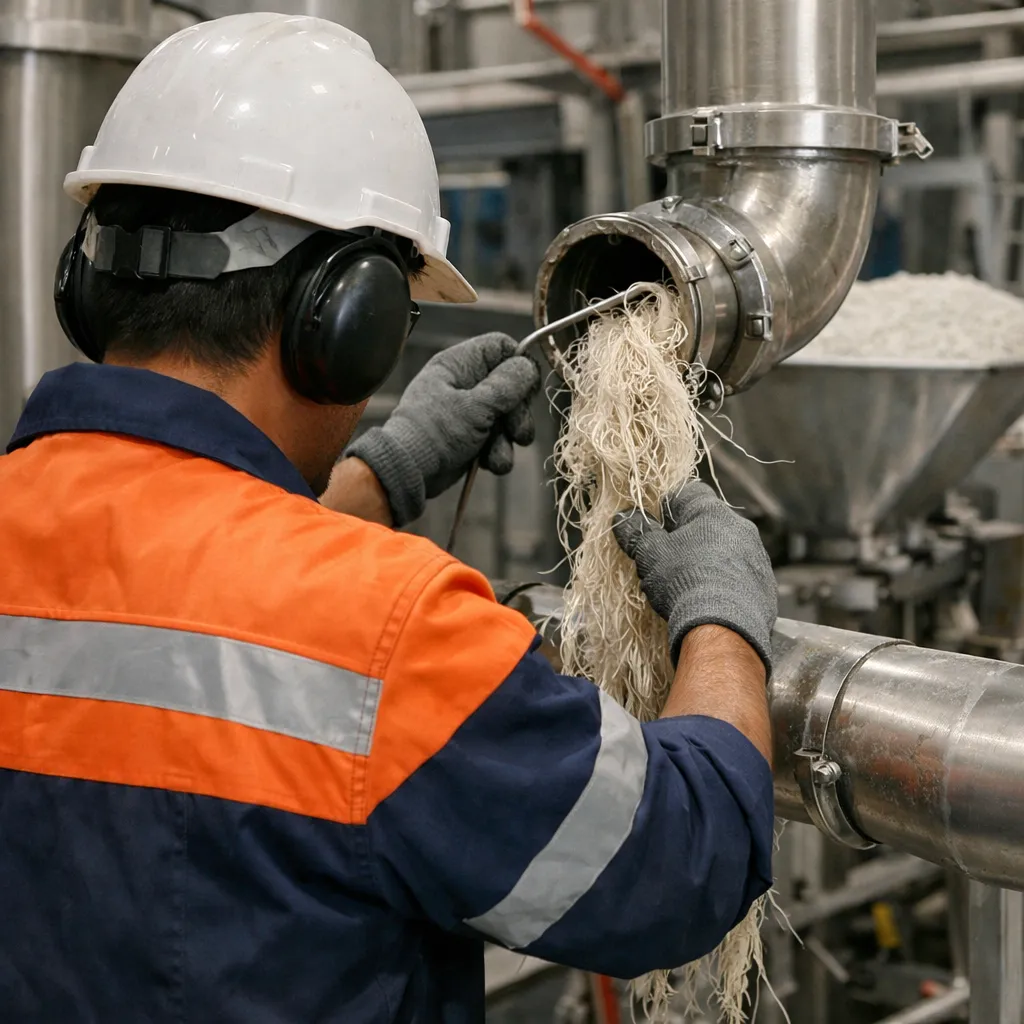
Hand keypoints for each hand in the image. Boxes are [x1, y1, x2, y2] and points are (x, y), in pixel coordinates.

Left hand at [345, 333, 540, 527]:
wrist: (410, 472)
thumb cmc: (436, 432)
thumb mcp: (476, 406)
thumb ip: (506, 385)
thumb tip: (528, 366)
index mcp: (460, 364)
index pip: (500, 348)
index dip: (519, 364)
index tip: (528, 388)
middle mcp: (465, 383)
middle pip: (511, 385)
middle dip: (518, 412)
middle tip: (518, 432)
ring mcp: (470, 410)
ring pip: (508, 416)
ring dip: (509, 439)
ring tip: (497, 455)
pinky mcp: (472, 436)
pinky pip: (498, 438)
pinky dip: (498, 452)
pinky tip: (488, 463)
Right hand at [613, 481, 776, 672]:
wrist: (725, 628)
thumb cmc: (684, 582)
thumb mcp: (650, 554)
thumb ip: (636, 531)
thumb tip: (623, 517)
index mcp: (713, 513)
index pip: (687, 492)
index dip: (666, 505)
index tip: (652, 522)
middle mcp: (741, 529)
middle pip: (708, 522)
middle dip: (687, 536)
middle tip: (665, 556)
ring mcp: (757, 558)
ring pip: (726, 549)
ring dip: (707, 559)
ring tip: (686, 582)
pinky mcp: (765, 587)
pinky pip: (739, 576)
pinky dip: (724, 582)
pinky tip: (708, 599)